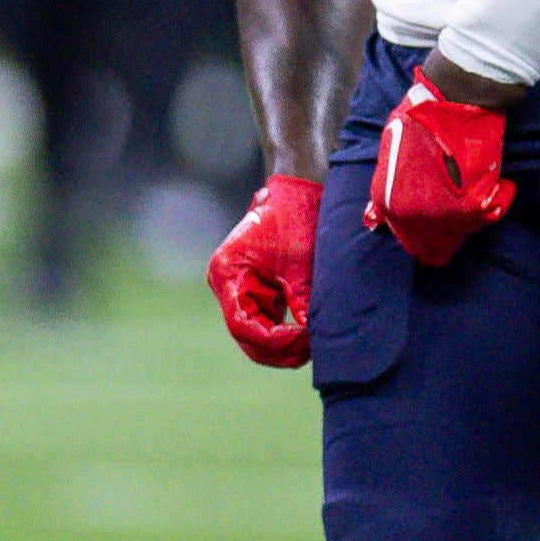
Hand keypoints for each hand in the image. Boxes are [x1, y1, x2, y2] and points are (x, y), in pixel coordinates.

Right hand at [208, 173, 318, 366]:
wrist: (297, 190)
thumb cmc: (295, 217)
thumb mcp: (301, 264)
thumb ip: (302, 302)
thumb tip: (312, 337)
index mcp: (227, 273)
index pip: (243, 325)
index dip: (273, 341)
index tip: (303, 341)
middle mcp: (227, 284)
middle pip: (246, 336)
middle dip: (278, 349)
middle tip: (310, 350)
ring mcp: (239, 288)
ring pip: (256, 334)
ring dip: (282, 344)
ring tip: (312, 344)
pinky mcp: (255, 290)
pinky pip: (265, 322)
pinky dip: (284, 332)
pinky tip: (306, 336)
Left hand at [365, 74, 513, 267]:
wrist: (451, 98)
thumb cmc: (422, 115)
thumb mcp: (390, 150)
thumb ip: (389, 186)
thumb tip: (380, 217)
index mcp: (388, 203)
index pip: (413, 242)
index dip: (431, 233)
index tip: (446, 220)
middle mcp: (410, 215)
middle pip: (439, 247)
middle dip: (454, 230)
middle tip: (467, 206)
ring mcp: (439, 213)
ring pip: (466, 231)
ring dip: (475, 213)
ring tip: (477, 182)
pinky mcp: (469, 205)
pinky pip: (492, 214)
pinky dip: (501, 197)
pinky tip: (500, 179)